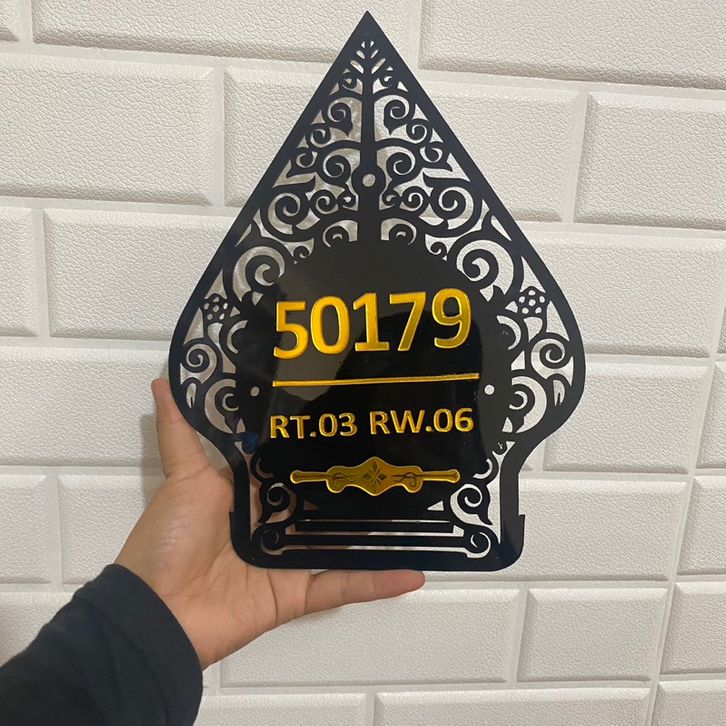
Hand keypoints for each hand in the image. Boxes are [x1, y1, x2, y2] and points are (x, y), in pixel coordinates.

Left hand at [115, 379, 424, 668]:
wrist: (154, 614)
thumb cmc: (169, 540)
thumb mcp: (182, 478)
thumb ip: (181, 432)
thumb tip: (163, 380)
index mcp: (249, 494)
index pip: (290, 463)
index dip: (318, 442)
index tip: (353, 412)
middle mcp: (273, 524)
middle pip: (321, 499)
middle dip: (356, 480)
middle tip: (401, 450)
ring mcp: (288, 560)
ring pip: (339, 540)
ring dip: (376, 530)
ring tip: (419, 503)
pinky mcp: (297, 594)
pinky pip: (342, 586)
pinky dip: (376, 583)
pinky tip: (415, 571)